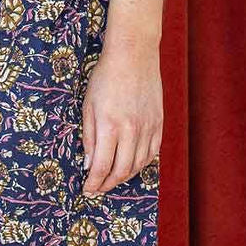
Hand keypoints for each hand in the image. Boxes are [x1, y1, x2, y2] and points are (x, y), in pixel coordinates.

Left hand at [81, 43, 162, 194]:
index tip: (87, 190)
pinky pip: (151, 153)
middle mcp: (131, 131)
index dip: (94, 183)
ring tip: (111, 179)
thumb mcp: (88, 106)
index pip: (102, 166)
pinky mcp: (159, 124)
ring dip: (124, 177)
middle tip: (98, 188)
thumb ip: (89, 137)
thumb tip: (89, 164)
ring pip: (138, 165)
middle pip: (121, 171)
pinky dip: (140, 164)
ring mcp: (148, 128)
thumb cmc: (106, 77)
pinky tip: (131, 165)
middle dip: (107, 185)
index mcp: (110, 126)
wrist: (134, 55)